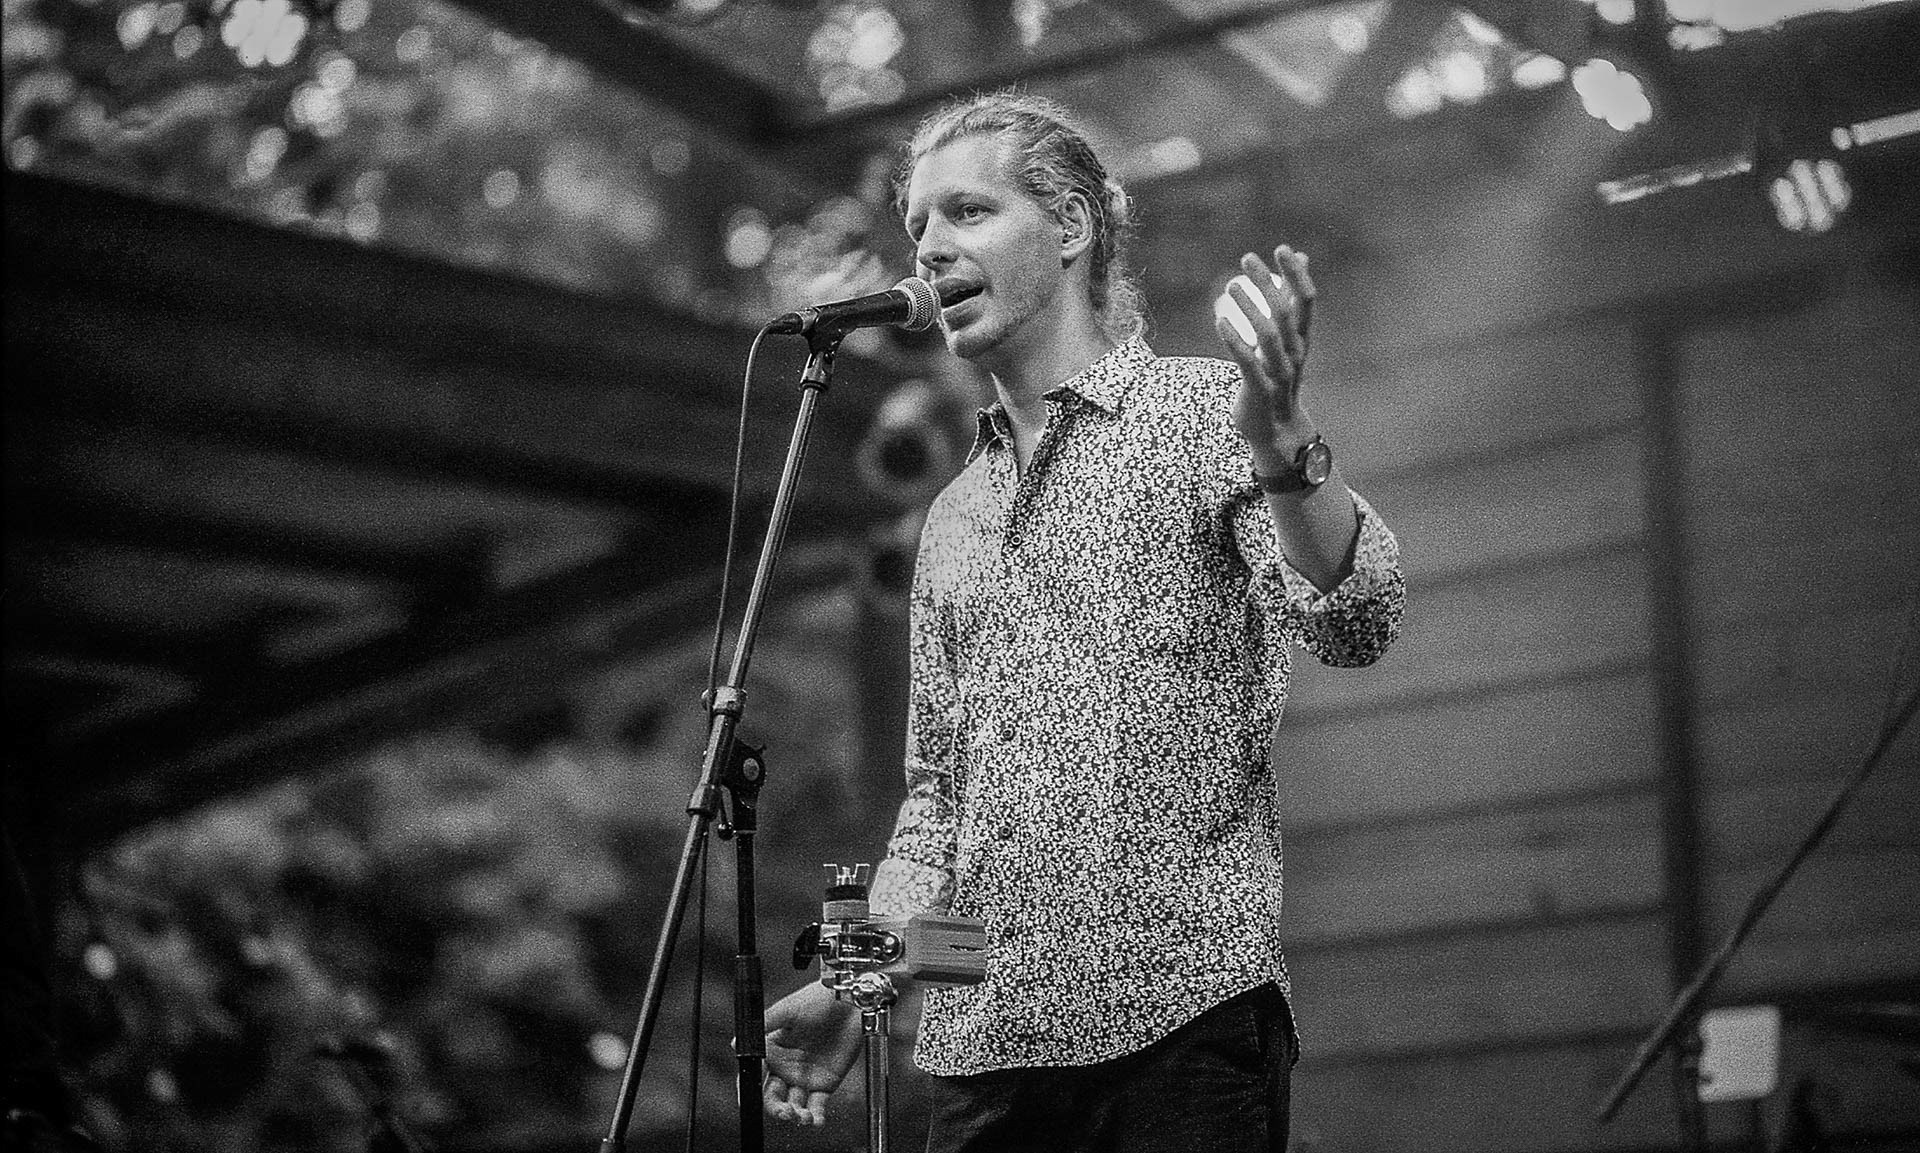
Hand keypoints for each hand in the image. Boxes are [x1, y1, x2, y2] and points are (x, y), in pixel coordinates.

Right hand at [762, 981, 862, 1127]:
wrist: (850, 1001)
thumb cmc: (817, 1001)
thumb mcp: (788, 1010)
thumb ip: (764, 1026)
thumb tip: (735, 1044)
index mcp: (771, 1051)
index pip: (754, 1076)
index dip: (750, 1089)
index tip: (751, 1098)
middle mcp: (785, 1068)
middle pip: (772, 1096)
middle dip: (775, 1108)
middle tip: (784, 1112)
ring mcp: (804, 1077)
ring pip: (794, 1105)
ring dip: (796, 1115)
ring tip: (803, 1118)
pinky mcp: (825, 1084)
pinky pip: (817, 1105)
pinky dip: (816, 1117)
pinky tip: (816, 1122)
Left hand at [1215, 245, 1318, 460]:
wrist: (1278, 433)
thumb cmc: (1278, 379)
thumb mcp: (1287, 340)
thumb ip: (1291, 300)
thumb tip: (1301, 259)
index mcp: (1302, 340)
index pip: (1306, 301)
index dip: (1296, 274)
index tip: (1282, 249)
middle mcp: (1295, 354)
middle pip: (1285, 313)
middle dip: (1267, 284)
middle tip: (1247, 259)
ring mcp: (1279, 374)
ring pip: (1269, 335)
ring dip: (1250, 308)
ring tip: (1231, 287)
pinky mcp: (1260, 391)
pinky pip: (1248, 363)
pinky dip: (1235, 342)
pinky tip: (1221, 322)